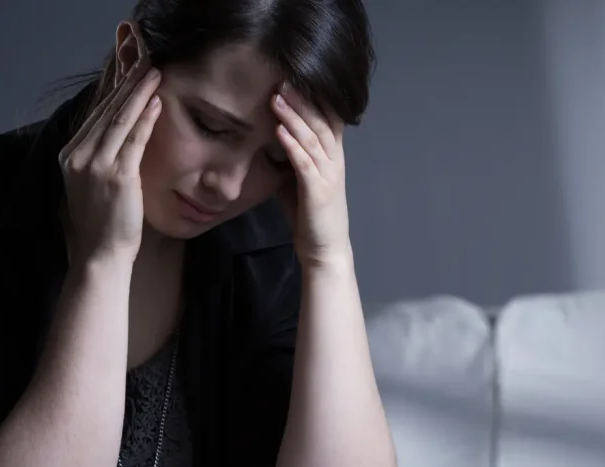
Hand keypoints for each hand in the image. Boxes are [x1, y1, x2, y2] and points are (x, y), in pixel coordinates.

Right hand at [58, 58, 161, 263]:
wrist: (100, 255)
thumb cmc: (102, 224)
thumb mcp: (92, 184)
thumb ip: (99, 158)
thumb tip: (115, 135)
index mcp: (70, 154)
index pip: (94, 113)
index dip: (112, 88)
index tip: (126, 68)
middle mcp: (78, 155)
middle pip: (105, 109)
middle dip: (126, 81)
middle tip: (143, 59)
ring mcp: (96, 164)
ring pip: (119, 119)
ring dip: (138, 92)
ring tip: (154, 72)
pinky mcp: (117, 175)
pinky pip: (134, 139)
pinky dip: (145, 117)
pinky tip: (156, 101)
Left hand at [272, 83, 350, 266]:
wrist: (325, 250)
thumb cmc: (311, 217)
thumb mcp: (298, 181)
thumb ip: (290, 159)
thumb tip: (270, 138)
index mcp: (332, 157)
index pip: (328, 119)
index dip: (313, 98)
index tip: (292, 79)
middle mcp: (334, 162)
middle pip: (321, 122)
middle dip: (302, 100)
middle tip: (282, 79)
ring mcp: (328, 176)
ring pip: (313, 139)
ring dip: (294, 117)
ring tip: (276, 98)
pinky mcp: (318, 192)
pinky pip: (304, 164)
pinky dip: (292, 146)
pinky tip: (278, 132)